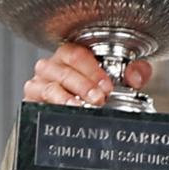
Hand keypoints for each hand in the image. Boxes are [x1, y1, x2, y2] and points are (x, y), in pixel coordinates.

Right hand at [24, 43, 153, 107]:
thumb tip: (136, 76)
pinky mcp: (32, 100)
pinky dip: (51, 106)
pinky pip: (37, 101)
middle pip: (64, 71)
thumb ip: (134, 72)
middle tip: (99, 98)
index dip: (93, 70)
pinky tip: (64, 111)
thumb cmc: (94, 90)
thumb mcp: (118, 79)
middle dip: (83, 85)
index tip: (107, 86)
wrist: (76, 115)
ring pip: (50, 86)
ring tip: (79, 106)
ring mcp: (40, 83)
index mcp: (72, 55)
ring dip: (66, 97)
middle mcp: (53, 66)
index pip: (78, 55)